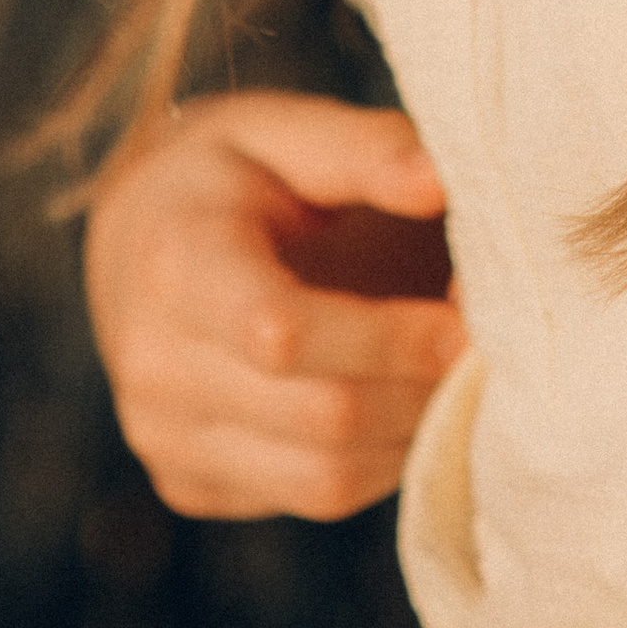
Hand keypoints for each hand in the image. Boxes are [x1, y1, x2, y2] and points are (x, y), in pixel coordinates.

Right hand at [83, 91, 465, 519]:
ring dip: (412, 434)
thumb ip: (365, 149)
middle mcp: (153, 367)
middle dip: (422, 386)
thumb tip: (442, 182)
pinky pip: (308, 498)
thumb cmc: (227, 172)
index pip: (282, 330)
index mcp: (173, 264)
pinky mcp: (190, 484)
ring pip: (323, 479)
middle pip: (319, 415)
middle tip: (488, 345)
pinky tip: (406, 403)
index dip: (390, 336)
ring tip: (456, 376)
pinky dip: (378, 463)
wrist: (138, 239)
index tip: (468, 315)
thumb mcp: (284, 129)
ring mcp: (165, 439)